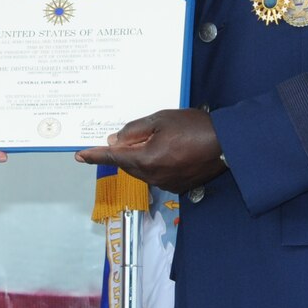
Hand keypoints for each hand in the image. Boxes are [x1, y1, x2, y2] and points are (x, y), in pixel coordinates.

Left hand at [75, 108, 221, 192]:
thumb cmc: (194, 126)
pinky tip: (168, 150)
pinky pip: (157, 175)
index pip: (113, 158)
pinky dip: (155, 163)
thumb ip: (133, 131)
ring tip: (156, 139)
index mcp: (146, 160)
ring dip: (140, 157)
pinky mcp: (178, 187)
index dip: (95, 156)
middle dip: (124, 152)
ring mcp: (166, 184)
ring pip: (142, 170)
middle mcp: (153, 177)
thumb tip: (114, 141)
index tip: (79, 155)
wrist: (228, 143)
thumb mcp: (160, 120)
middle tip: (129, 136)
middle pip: (127, 165)